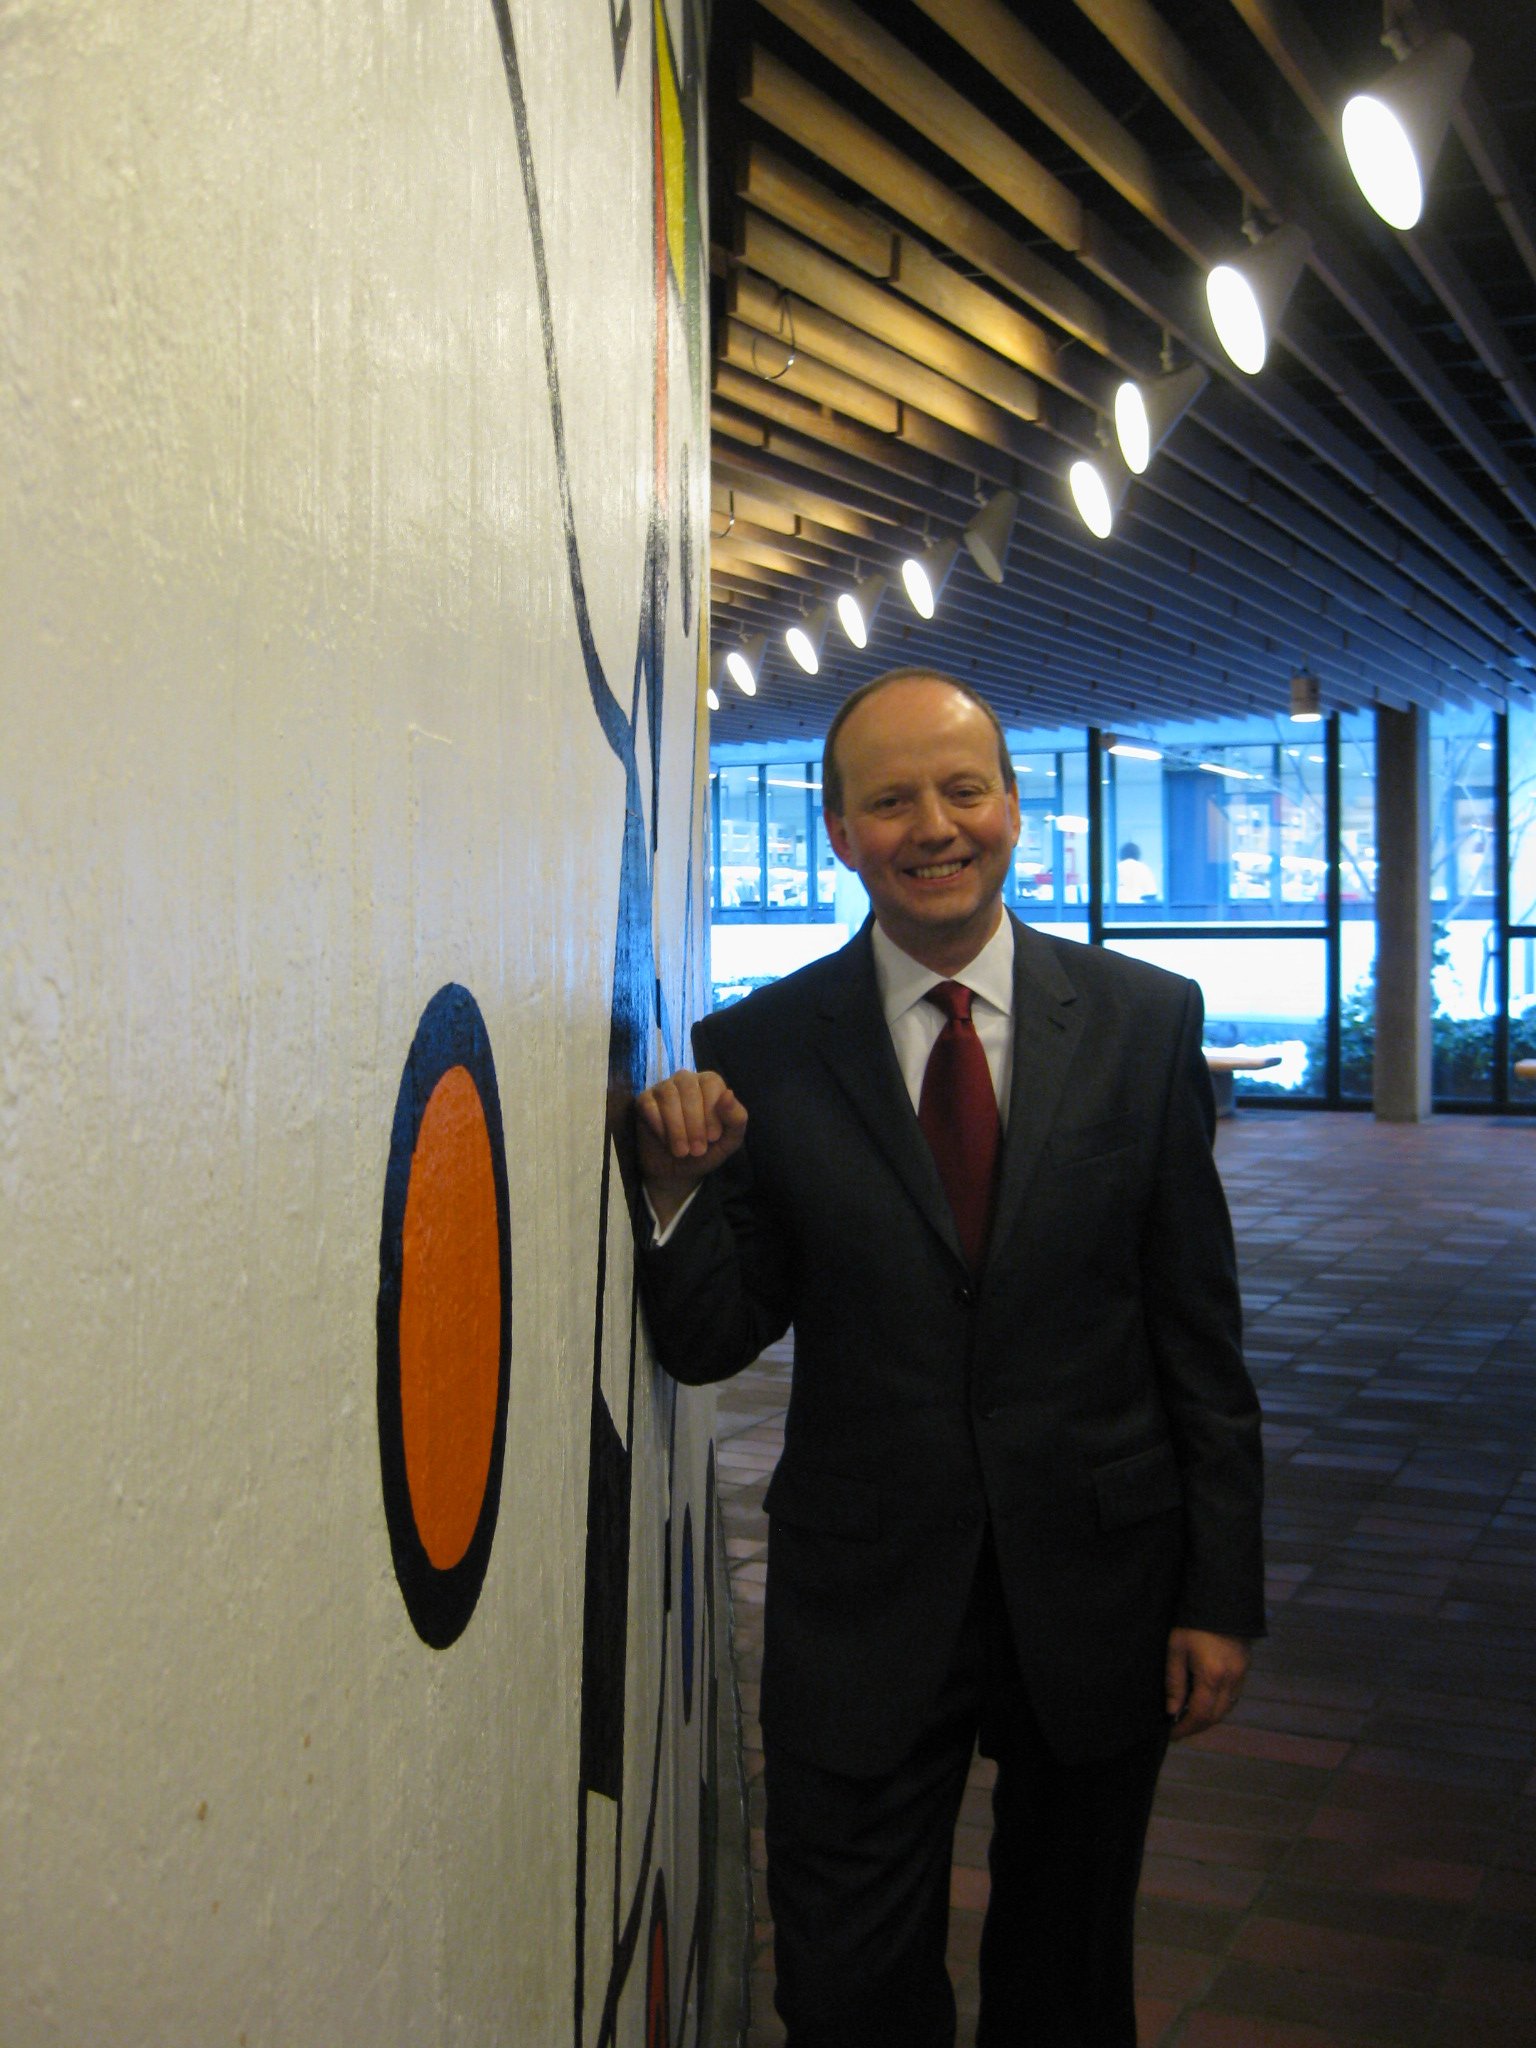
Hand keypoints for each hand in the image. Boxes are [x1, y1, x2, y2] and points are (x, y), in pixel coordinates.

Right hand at [633, 1069, 748, 1225]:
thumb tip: (728, 1093)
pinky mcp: (644, 1101)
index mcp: (710, 1084)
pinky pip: (649, 1105)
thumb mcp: (729, 1141)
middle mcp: (686, 1081)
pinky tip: (665, 1141)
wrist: (676, 1171)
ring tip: (682, 1151)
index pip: (711, 1082)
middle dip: (695, 1122)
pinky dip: (659, 1126)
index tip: (713, 1138)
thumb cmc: (705, 1151)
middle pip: (689, 1087)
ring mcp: (663, 1089)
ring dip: (677, 1127)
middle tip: (697, 1150)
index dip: (712, 1110)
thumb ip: (736, 1118)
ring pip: (668, 1095)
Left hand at [1165, 1627, 1248, 1740]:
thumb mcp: (1176, 1649)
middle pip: (1216, 1716)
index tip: (1171, 1734)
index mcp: (1212, 1676)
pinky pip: (1233, 1697)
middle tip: (1179, 1729)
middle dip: (1197, 1726)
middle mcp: (1231, 1681)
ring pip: (1227, 1709)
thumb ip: (1174, 1682)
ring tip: (1189, 1717)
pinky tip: (1206, 1701)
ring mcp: (1242, 1675)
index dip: (1185, 1728)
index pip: (1200, 1714)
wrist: (1221, 1598)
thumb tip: (1172, 1711)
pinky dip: (1219, 1705)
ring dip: (1209, 1717)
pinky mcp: (1246, 1668)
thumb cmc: (1192, 1623)